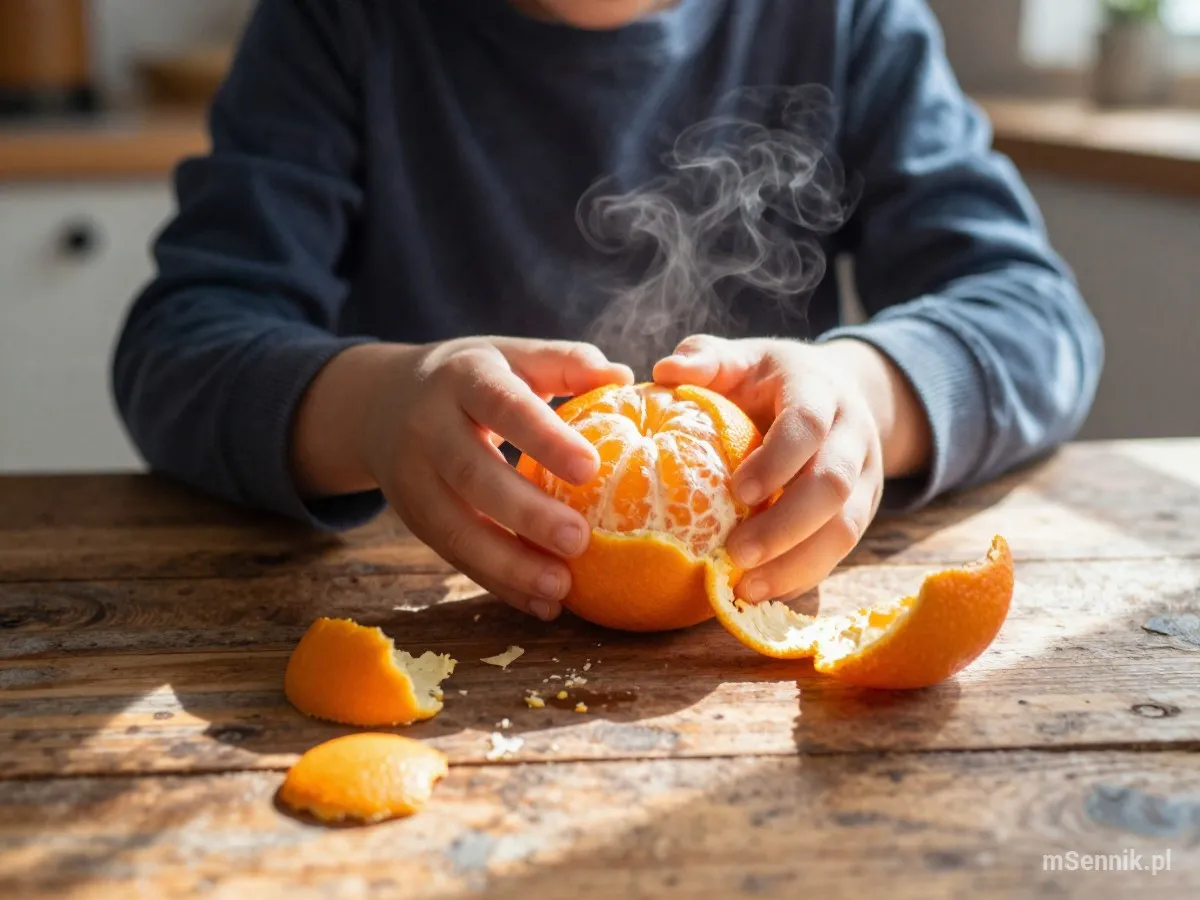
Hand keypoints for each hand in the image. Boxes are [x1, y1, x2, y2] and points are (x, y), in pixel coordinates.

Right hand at [293, 338, 632, 619]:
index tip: (590, 468)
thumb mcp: (511, 356)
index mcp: (464, 378)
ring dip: (509, 565)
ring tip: (561, 587)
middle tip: (580, 540)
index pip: (504, 405)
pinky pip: (456, 556)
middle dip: (526, 513)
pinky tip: (542, 604)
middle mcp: (429, 427)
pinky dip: (500, 584)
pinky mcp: (415, 518)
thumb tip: (621, 376)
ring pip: (457, 528)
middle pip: (474, 475)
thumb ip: (565, 363)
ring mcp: (414, 478)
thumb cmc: (471, 378)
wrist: (380, 401)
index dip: (544, 438)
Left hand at [654, 335, 930, 602]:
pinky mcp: (863, 511)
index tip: (738, 491)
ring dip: (798, 564)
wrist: (836, 390)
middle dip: (787, 525)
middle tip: (737, 554)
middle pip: (833, 485)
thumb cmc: (769, 377)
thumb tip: (663, 369)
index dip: (778, 460)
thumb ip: (705, 358)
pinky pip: (841, 551)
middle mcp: (853, 434)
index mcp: (820, 390)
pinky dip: (803, 577)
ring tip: (747, 588)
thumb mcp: (741, 357)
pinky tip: (763, 594)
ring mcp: (865, 476)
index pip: (808, 424)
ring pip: (846, 528)